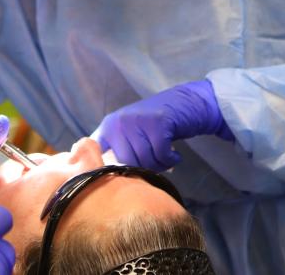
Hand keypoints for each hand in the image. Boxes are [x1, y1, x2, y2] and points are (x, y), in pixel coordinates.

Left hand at [93, 80, 232, 171]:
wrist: (185, 102)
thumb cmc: (156, 125)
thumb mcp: (130, 134)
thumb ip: (118, 152)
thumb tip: (111, 182)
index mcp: (108, 127)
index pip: (99, 156)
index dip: (110, 172)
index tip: (125, 179)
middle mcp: (118, 122)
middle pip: (127, 163)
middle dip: (144, 170)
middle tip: (156, 165)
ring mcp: (137, 120)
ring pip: (145, 160)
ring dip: (160, 165)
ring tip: (165, 158)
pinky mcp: (157, 122)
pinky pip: (161, 154)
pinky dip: (171, 160)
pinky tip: (174, 155)